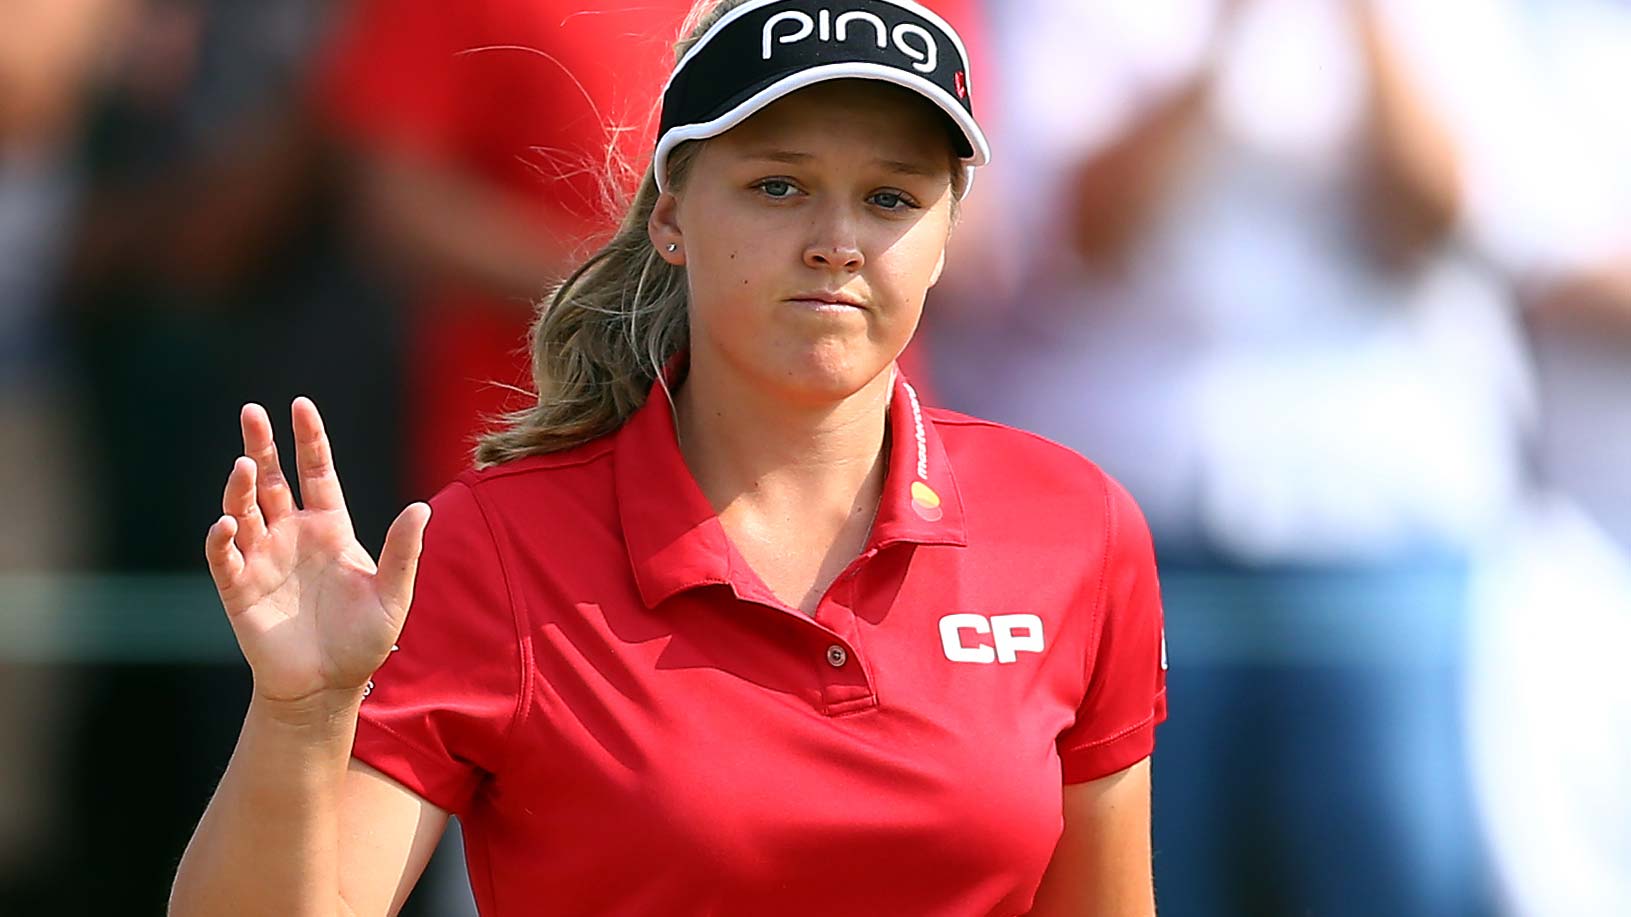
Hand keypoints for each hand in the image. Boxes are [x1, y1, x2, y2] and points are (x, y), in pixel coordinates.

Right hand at [204, 397, 430, 707]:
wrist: (328, 686)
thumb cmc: (363, 640)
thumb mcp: (392, 594)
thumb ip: (402, 551)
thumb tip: (421, 507)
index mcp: (330, 527)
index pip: (315, 472)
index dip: (309, 438)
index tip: (300, 405)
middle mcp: (292, 534)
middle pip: (273, 479)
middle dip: (261, 444)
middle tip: (251, 411)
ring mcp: (263, 558)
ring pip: (244, 509)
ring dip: (241, 487)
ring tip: (244, 465)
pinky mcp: (239, 587)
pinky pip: (224, 556)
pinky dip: (222, 537)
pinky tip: (227, 523)